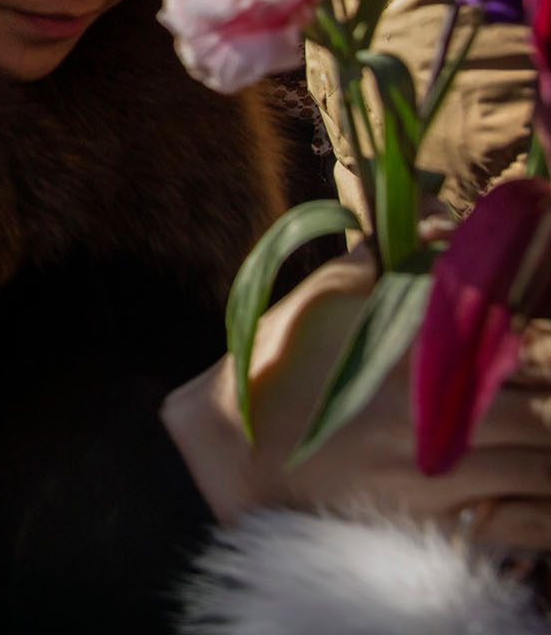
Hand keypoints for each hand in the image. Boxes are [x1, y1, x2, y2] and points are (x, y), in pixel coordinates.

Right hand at [164, 245, 550, 548]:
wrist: (227, 450)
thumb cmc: (278, 366)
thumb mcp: (323, 294)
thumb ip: (383, 255)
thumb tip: (437, 219)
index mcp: (416, 343)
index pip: (528, 338)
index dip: (544, 342)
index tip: (535, 339)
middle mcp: (437, 404)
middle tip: (543, 395)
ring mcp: (441, 467)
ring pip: (547, 468)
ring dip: (549, 456)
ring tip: (538, 441)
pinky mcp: (435, 520)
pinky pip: (525, 525)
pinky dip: (541, 513)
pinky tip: (532, 490)